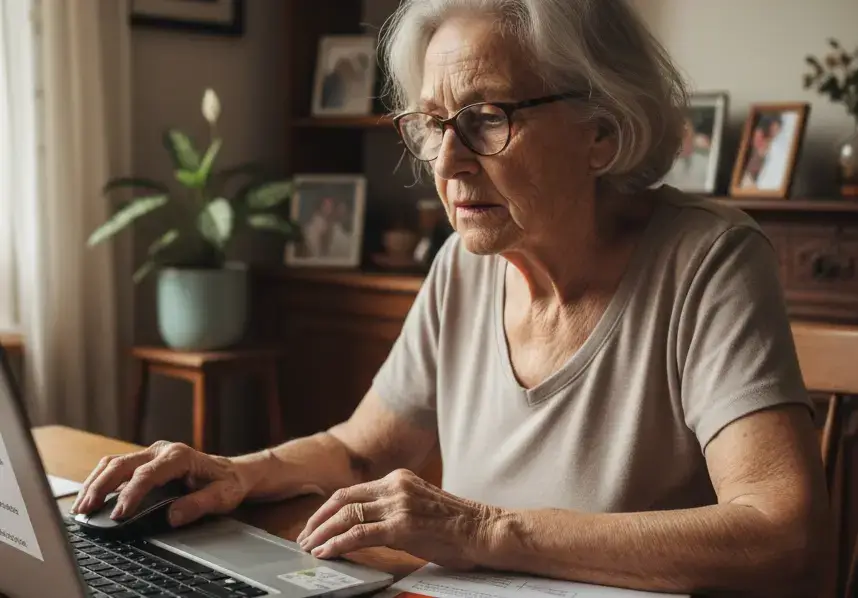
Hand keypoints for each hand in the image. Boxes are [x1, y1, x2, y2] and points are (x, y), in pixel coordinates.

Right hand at [70, 441, 251, 527]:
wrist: (231, 472)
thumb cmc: (226, 483)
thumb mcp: (222, 496)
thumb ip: (199, 505)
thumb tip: (173, 516)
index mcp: (179, 456)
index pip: (147, 474)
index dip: (130, 494)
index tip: (118, 514)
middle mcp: (161, 450)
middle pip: (122, 464)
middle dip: (100, 487)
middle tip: (85, 511)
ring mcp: (151, 453)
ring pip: (114, 462)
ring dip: (94, 483)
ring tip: (80, 507)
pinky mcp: (144, 460)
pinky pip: (116, 465)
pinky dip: (99, 479)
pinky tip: (89, 496)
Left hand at [296, 469, 496, 568]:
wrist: (484, 529)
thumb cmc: (457, 524)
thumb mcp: (420, 503)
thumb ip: (395, 506)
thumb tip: (367, 522)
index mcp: (398, 479)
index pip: (352, 490)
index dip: (328, 508)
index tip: (315, 523)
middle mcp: (395, 487)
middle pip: (343, 499)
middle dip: (318, 519)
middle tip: (304, 537)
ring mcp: (398, 506)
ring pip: (347, 516)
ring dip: (322, 533)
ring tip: (310, 547)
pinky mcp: (402, 527)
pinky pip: (359, 534)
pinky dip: (337, 544)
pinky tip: (326, 553)